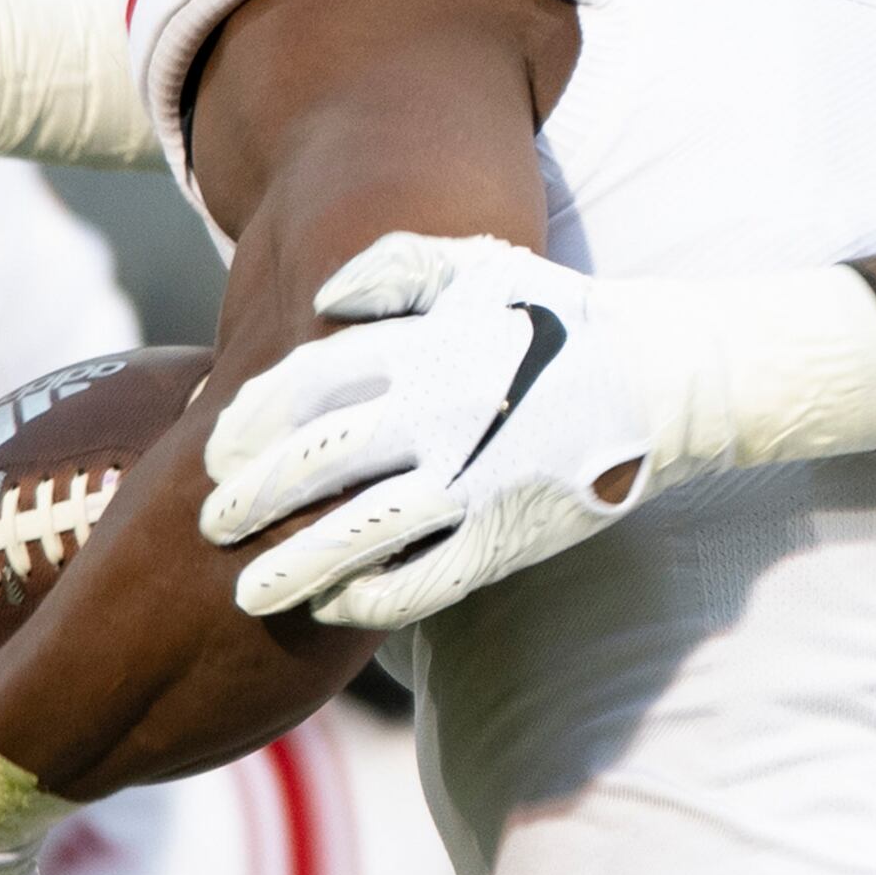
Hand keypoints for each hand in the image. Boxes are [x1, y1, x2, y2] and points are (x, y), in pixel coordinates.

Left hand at [197, 236, 664, 631]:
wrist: (664, 380)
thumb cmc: (563, 319)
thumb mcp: (483, 267)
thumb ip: (396, 268)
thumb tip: (322, 294)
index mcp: (425, 348)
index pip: (304, 385)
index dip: (247, 422)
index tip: (216, 451)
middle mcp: (438, 415)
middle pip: (311, 464)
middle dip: (247, 500)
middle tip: (211, 526)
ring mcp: (472, 483)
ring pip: (353, 536)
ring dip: (290, 568)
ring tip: (247, 592)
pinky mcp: (504, 538)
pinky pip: (419, 583)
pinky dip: (368, 601)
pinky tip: (334, 608)